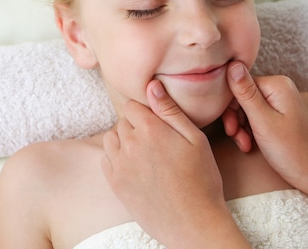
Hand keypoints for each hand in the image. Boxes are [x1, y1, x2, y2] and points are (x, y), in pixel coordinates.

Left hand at [101, 79, 244, 247]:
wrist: (194, 223)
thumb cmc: (202, 179)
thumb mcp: (195, 139)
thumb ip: (170, 110)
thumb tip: (152, 85)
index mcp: (151, 129)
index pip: (133, 105)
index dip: (146, 112)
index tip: (158, 124)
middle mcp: (130, 144)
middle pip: (123, 121)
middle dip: (136, 126)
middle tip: (156, 142)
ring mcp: (120, 165)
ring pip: (112, 139)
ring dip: (124, 140)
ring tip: (144, 153)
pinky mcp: (115, 183)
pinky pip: (106, 159)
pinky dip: (116, 158)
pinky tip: (134, 167)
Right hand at [224, 61, 307, 187]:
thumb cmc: (291, 150)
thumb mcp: (262, 121)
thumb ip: (245, 92)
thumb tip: (232, 64)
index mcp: (277, 84)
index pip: (238, 85)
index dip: (230, 107)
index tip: (231, 129)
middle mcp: (279, 87)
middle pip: (241, 97)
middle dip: (235, 119)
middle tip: (236, 138)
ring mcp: (280, 101)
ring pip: (246, 108)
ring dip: (241, 127)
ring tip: (245, 145)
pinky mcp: (279, 114)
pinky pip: (255, 116)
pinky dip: (249, 131)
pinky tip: (250, 145)